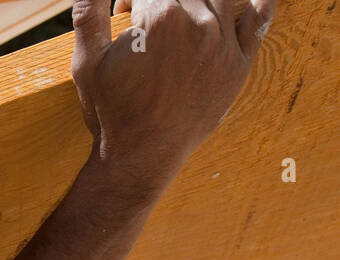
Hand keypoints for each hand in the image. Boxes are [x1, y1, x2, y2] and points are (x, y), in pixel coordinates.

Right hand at [70, 0, 276, 185]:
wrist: (143, 156)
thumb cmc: (111, 111)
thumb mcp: (86, 63)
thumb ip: (87, 14)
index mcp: (160, 18)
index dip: (132, 0)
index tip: (124, 14)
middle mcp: (198, 22)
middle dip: (158, 1)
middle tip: (144, 24)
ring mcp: (224, 41)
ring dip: (192, 0)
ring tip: (174, 19)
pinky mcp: (239, 61)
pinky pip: (260, 16)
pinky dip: (259, 0)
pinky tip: (243, 0)